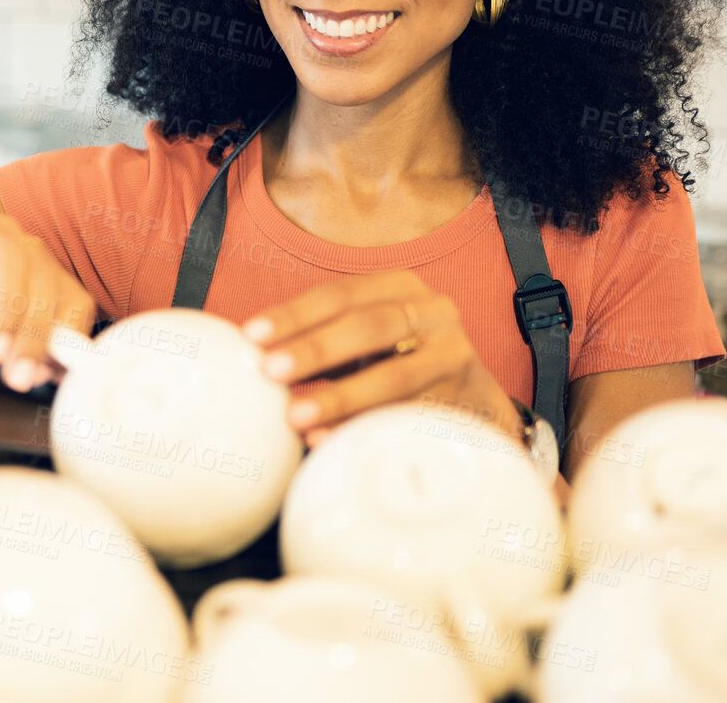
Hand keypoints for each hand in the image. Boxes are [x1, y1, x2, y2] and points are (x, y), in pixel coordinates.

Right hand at [0, 214, 93, 390]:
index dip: (68, 337)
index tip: (50, 374)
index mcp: (36, 271)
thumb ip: (15, 351)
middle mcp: (15, 244)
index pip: (73, 298)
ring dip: (6, 311)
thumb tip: (47, 370)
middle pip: (46, 281)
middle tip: (18, 374)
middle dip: (35, 334)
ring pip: (13, 259)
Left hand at [241, 271, 520, 447]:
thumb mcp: (368, 334)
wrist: (474, 396)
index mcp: (400, 286)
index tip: (252, 334)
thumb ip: (322, 337)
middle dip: (316, 349)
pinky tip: (329, 439)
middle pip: (369, 327)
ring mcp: (453, 357)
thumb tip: (253, 355)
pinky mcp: (464, 401)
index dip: (295, 313)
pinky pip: (409, 417)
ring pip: (394, 376)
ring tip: (296, 416)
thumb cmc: (399, 359)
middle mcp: (434, 313)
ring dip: (340, 397)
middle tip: (271, 370)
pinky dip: (365, 427)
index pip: (341, 294)